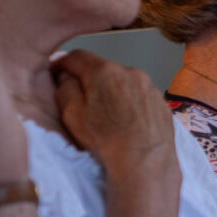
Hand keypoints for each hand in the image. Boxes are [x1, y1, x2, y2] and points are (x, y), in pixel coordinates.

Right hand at [51, 50, 176, 171]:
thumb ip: (65, 87)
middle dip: (90, 80)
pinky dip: (130, 101)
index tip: (57, 73)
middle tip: (83, 100)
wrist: (145, 160)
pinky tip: (127, 120)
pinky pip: (139, 94)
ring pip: (122, 81)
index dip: (63, 64)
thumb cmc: (105, 138)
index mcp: (104, 71)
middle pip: (102, 68)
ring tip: (108, 114)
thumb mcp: (71, 112)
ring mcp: (149, 85)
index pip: (77, 56)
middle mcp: (130, 71)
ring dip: (112, 91)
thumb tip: (66, 75)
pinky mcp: (160, 100)